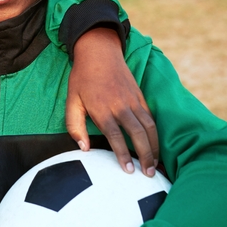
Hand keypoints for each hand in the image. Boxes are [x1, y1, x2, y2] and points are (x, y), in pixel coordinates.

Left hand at [67, 27, 158, 175]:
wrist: (98, 52)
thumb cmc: (82, 79)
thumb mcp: (71, 101)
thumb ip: (75, 126)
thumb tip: (83, 148)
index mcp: (102, 109)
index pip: (116, 137)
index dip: (123, 155)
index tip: (128, 171)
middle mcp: (121, 105)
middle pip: (138, 134)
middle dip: (145, 156)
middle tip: (148, 174)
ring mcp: (133, 100)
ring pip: (149, 127)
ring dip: (154, 147)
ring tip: (155, 165)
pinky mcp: (140, 96)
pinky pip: (151, 117)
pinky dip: (155, 134)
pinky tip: (155, 146)